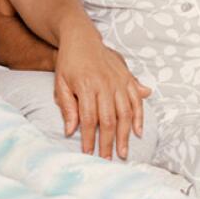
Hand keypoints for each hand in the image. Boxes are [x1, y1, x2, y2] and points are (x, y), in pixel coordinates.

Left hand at [54, 21, 150, 159]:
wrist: (81, 38)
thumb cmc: (68, 63)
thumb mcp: (60, 83)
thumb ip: (67, 106)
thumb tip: (70, 131)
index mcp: (86, 85)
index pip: (88, 118)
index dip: (88, 138)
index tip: (88, 153)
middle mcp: (105, 84)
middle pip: (108, 119)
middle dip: (107, 142)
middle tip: (107, 160)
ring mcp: (118, 81)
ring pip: (125, 113)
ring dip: (125, 135)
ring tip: (122, 152)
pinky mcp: (127, 78)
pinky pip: (136, 101)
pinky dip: (139, 117)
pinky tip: (138, 132)